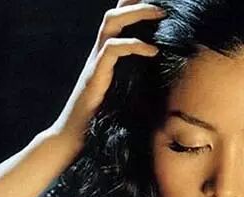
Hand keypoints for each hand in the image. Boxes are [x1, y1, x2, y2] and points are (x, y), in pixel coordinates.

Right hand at [49, 0, 163, 136]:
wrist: (76, 135)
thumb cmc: (102, 118)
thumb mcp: (128, 92)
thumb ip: (141, 78)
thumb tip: (168, 73)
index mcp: (107, 54)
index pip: (119, 20)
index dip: (135, 6)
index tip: (160, 5)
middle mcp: (100, 52)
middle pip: (115, 12)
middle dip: (138, 2)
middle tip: (164, 4)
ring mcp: (96, 61)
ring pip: (112, 21)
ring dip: (137, 13)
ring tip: (160, 14)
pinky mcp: (95, 74)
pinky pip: (112, 48)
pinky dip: (134, 45)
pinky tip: (153, 51)